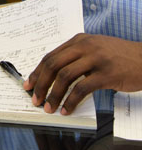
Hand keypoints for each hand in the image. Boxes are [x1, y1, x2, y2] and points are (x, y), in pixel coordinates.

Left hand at [24, 34, 141, 114]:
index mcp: (79, 40)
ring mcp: (95, 59)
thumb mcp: (95, 50)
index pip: (51, 56)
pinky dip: (71, 100)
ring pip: (65, 76)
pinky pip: (82, 88)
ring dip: (53, 94)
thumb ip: (77, 57)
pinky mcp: (106, 74)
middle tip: (34, 98)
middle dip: (41, 83)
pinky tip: (66, 109)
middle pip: (53, 65)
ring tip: (48, 107)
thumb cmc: (120, 57)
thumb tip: (54, 76)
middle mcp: (84, 46)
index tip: (29, 84)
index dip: (38, 72)